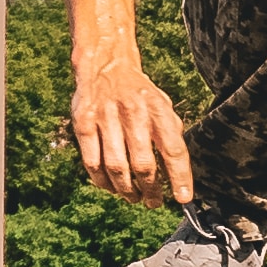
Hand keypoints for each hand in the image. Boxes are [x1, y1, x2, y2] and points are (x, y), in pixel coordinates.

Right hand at [73, 68, 194, 205]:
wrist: (105, 65)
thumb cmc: (139, 95)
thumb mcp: (163, 107)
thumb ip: (171, 138)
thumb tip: (179, 178)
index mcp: (157, 109)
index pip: (173, 150)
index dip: (180, 178)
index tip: (183, 198)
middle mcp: (132, 112)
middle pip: (143, 164)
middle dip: (150, 190)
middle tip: (154, 201)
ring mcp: (105, 117)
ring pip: (116, 167)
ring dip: (126, 190)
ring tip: (134, 197)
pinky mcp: (83, 123)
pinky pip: (92, 162)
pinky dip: (102, 181)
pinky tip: (111, 187)